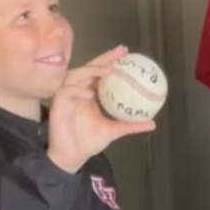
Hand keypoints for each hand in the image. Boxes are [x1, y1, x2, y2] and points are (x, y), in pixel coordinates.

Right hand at [47, 46, 155, 173]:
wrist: (72, 157)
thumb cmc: (88, 142)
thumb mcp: (114, 130)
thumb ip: (130, 125)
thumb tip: (152, 123)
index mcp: (90, 94)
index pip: (100, 72)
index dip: (111, 61)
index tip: (126, 54)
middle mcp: (78, 91)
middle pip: (89, 68)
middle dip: (104, 57)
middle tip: (120, 51)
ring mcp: (67, 96)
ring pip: (76, 75)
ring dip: (91, 70)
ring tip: (108, 69)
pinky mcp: (57, 105)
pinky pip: (66, 93)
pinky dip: (77, 91)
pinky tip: (90, 94)